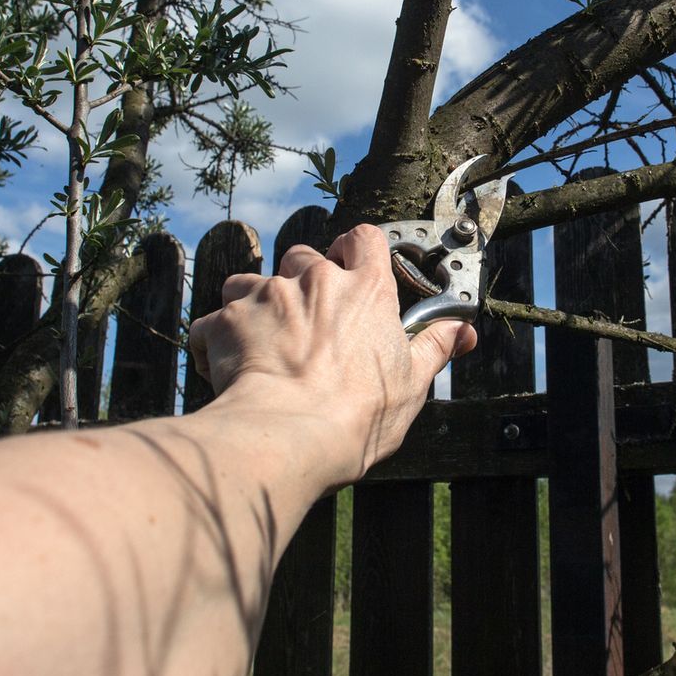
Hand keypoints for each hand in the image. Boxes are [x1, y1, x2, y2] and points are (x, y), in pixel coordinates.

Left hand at [187, 224, 476, 484]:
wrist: (289, 436)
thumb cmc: (358, 416)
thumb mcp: (413, 385)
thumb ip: (435, 348)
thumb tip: (462, 331)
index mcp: (365, 291)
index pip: (365, 240)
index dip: (356, 249)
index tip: (353, 265)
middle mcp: (314, 281)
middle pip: (304, 257)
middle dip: (303, 283)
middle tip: (309, 326)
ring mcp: (266, 296)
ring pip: (252, 281)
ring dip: (256, 305)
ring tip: (264, 346)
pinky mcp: (226, 321)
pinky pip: (214, 321)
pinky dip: (217, 341)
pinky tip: (227, 369)